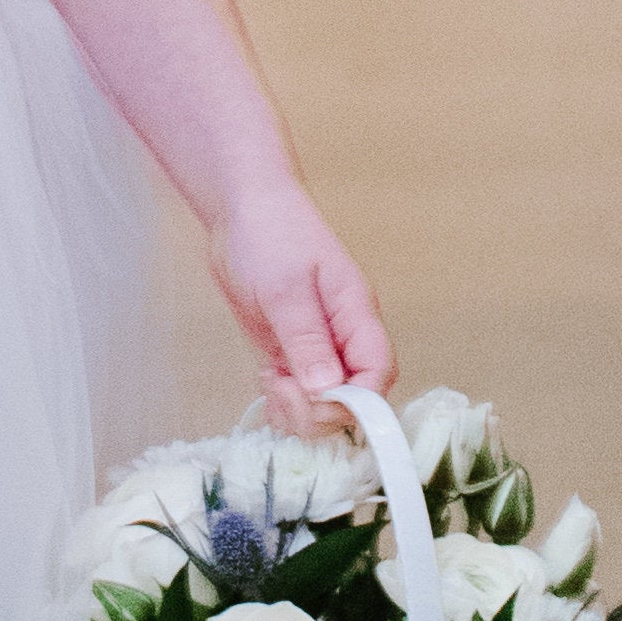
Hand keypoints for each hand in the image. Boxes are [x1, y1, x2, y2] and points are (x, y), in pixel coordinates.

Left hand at [209, 185, 391, 406]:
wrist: (243, 209)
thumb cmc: (270, 235)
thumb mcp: (285, 288)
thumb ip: (307, 339)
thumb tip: (328, 391)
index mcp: (356, 316)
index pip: (378, 374)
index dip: (356, 401)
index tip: (316, 400)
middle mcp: (344, 339)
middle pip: (355, 400)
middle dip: (320, 410)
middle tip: (279, 387)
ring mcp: (318, 349)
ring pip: (326, 405)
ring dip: (299, 412)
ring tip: (270, 382)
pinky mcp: (292, 354)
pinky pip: (300, 397)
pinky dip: (284, 404)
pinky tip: (266, 382)